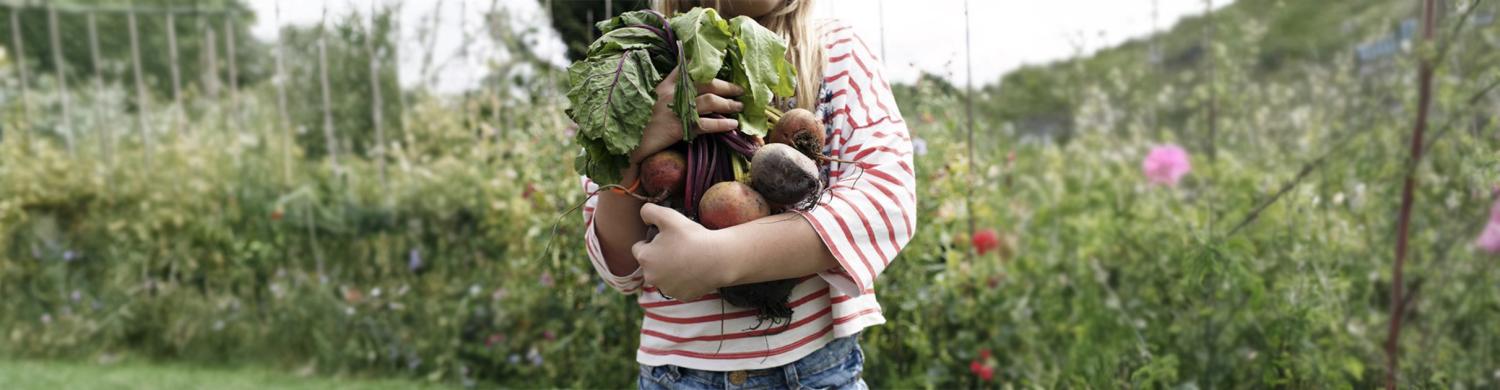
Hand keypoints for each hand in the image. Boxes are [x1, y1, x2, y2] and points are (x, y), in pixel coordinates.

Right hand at [629, 66, 746, 166]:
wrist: (626, 142)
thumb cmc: (639, 122)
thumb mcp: (650, 100)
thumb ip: (666, 92)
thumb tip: (687, 90)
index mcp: (665, 85)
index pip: (688, 68)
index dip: (706, 67)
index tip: (721, 67)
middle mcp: (672, 93)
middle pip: (706, 83)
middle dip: (726, 86)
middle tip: (739, 90)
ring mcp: (676, 110)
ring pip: (710, 101)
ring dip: (729, 103)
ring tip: (739, 107)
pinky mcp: (679, 127)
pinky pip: (707, 124)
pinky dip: (722, 124)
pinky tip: (732, 125)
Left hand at [631, 203, 733, 299]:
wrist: (718, 258)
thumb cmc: (692, 237)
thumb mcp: (668, 216)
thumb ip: (649, 211)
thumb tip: (643, 215)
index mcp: (645, 258)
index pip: (639, 248)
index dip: (651, 241)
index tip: (666, 238)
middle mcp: (651, 277)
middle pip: (650, 265)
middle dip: (659, 257)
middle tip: (678, 248)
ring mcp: (666, 289)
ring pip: (664, 277)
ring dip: (670, 270)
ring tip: (687, 259)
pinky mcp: (681, 296)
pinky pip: (678, 287)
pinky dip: (684, 281)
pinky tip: (694, 271)